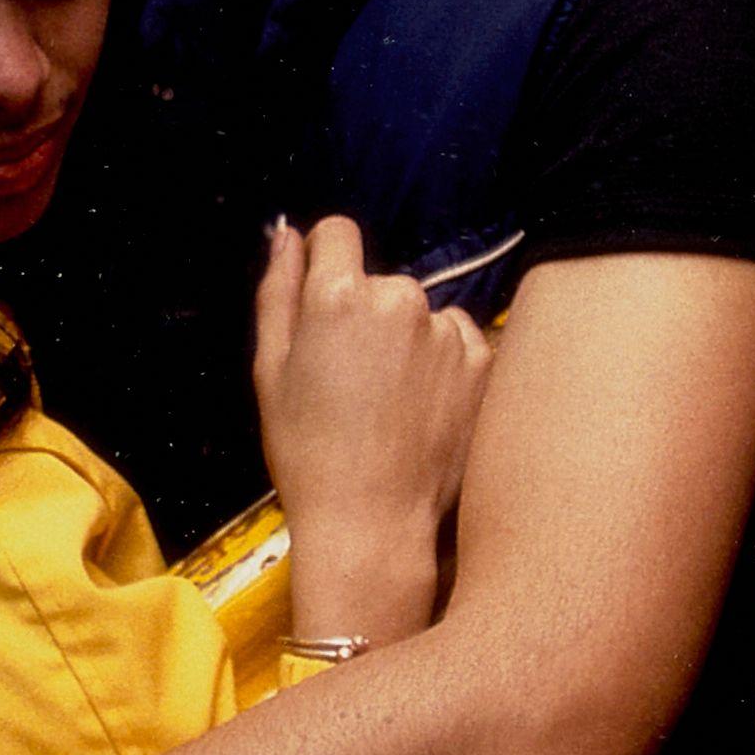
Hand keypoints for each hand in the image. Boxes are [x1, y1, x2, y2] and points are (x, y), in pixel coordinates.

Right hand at [253, 216, 492, 652]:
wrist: (372, 522)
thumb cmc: (307, 451)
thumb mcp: (271, 371)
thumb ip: (277, 292)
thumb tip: (287, 234)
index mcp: (339, 296)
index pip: (337, 233)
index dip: (324, 261)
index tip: (322, 302)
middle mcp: (400, 299)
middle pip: (379, 282)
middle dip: (364, 314)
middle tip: (350, 380)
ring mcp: (448, 330)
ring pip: (419, 313)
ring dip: (406, 339)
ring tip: (389, 403)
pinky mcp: (483, 360)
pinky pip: (457, 339)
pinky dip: (442, 362)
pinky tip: (421, 408)